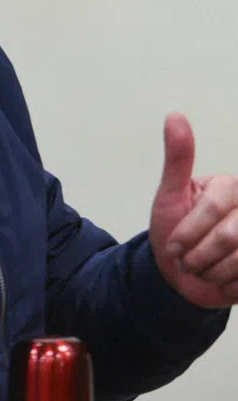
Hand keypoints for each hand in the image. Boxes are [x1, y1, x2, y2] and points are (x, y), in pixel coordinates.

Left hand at [151, 113, 237, 307]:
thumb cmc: (174, 231)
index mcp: (232, 186)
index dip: (188, 232)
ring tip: (200, 269)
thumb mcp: (170, 196)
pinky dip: (227, 285)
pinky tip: (220, 280)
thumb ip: (178, 159)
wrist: (181, 275)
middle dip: (198, 255)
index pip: (214, 208)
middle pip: (229, 236)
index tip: (172, 246)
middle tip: (185, 260)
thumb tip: (174, 115)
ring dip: (211, 272)